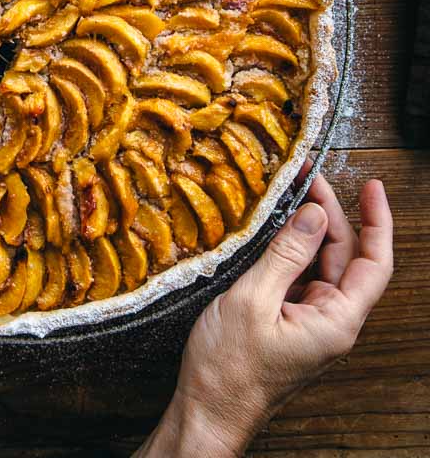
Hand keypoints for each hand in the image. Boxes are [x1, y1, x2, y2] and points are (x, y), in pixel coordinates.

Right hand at [138, 172, 392, 457]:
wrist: (207, 409)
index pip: (374, 263)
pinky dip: (290, 248)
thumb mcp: (253, 299)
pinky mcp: (289, 320)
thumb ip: (286, 254)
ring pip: (321, 263)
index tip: (371, 186)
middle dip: (331, 213)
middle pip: (345, 256)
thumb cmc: (229, 367)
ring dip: (309, 228)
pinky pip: (299, 276)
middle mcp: (331, 320)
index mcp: (335, 321)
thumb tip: (314, 213)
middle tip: (307, 177)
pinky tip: (274, 227)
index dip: (377, 221)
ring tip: (291, 193)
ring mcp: (310, 320)